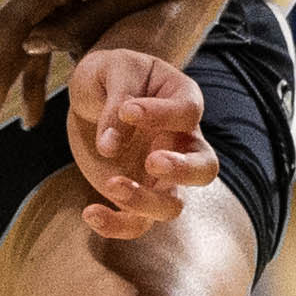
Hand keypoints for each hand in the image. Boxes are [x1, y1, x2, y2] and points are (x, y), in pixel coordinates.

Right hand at [0, 0, 227, 129]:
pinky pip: (48, 4)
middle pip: (13, 23)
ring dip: (27, 63)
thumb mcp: (128, 0)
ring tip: (26, 118)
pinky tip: (48, 79)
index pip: (15, 24)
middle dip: (0, 75)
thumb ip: (78, 27)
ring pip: (31, 18)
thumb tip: (30, 47)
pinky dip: (48, 38)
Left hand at [65, 48, 218, 239]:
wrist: (92, 95)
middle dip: (183, 170)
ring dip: (145, 202)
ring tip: (112, 184)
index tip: (127, 110)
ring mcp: (162, 175)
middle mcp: (182, 142)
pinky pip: (136, 223)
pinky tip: (91, 213)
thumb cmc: (110, 74)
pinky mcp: (136, 194)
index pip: (188, 113)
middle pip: (205, 168)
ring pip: (173, 205)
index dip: (162, 115)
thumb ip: (117, 101)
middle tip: (153, 161)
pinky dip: (116, 225)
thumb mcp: (112, 70)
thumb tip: (110, 148)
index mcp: (183, 101)